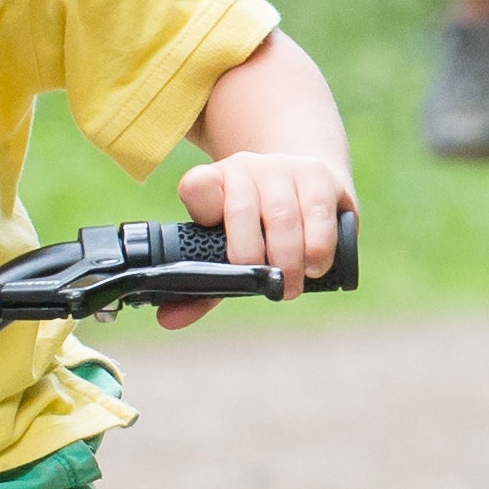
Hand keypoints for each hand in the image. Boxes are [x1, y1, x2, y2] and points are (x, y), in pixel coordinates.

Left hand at [167, 149, 354, 325]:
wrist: (304, 183)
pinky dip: (318, 244)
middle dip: (251, 258)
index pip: (197, 186)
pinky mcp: (317, 174)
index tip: (212, 233)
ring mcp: (281, 168)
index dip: (202, 206)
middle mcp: (244, 169)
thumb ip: (202, 284)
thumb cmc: (259, 226)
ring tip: (291, 286)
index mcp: (213, 184)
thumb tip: (169, 320)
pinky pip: (318, 210)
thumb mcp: (229, 247)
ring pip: (282, 215)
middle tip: (268, 287)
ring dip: (288, 260)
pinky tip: (315, 266)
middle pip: (241, 211)